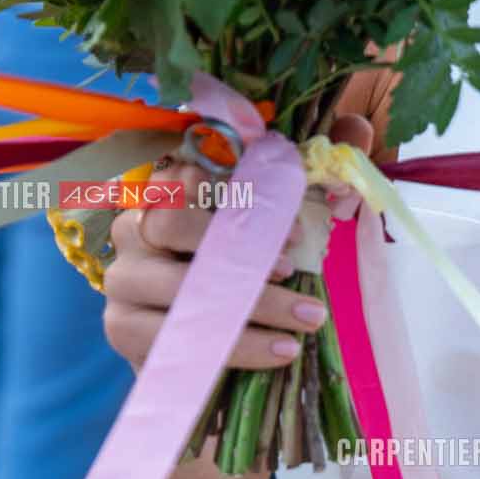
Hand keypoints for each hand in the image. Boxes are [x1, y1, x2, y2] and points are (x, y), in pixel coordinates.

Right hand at [101, 113, 372, 374]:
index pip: (188, 177)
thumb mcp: (268, 219)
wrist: (200, 342)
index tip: (295, 230)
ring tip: (308, 317)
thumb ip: (307, 171)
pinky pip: (182, 340)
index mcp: (162, 193)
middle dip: (242, 251)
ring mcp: (121, 284)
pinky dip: (238, 347)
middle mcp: (133, 231)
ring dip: (253, 307)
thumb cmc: (236, 267)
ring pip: (182, 289)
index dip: (243, 198)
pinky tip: (280, 351)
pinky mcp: (124, 334)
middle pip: (174, 227)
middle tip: (298, 271)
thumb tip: (357, 127)